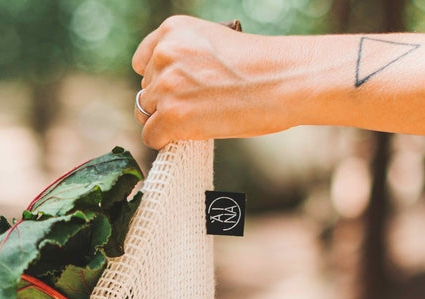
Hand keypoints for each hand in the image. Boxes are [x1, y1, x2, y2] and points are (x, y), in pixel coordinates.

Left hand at [132, 16, 295, 148]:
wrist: (281, 81)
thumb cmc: (258, 67)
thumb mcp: (214, 46)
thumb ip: (185, 60)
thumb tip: (166, 90)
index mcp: (173, 30)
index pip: (142, 63)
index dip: (158, 81)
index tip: (178, 90)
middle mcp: (164, 54)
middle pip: (145, 92)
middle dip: (165, 103)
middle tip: (197, 109)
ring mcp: (166, 86)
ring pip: (145, 116)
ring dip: (166, 123)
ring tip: (197, 122)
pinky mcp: (172, 116)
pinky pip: (151, 137)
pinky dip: (166, 141)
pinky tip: (190, 137)